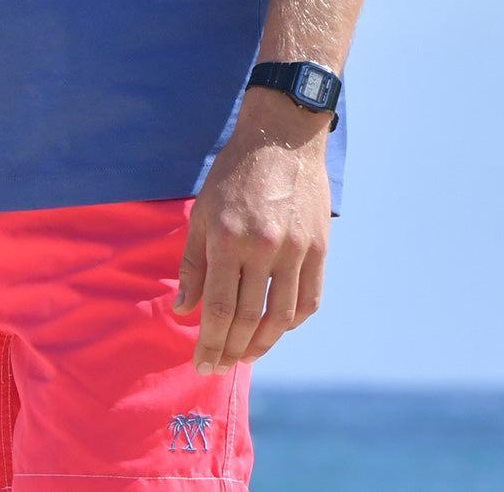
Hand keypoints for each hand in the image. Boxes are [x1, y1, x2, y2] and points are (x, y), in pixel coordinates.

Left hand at [173, 88, 330, 373]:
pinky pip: (309, 299)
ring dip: (262, 344)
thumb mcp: (202, 211)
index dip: (209, 342)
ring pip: (281, 316)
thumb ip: (193, 263)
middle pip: (247, 318)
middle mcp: (262, 247)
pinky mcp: (319, 247)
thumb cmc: (234, 173)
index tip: (202, 364)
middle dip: (231, 350)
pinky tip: (276, 329)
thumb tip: (185, 309)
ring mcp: (295, 249)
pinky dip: (292, 321)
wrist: (281, 138)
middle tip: (220, 366)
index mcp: (227, 238)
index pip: (218, 308)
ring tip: (246, 355)